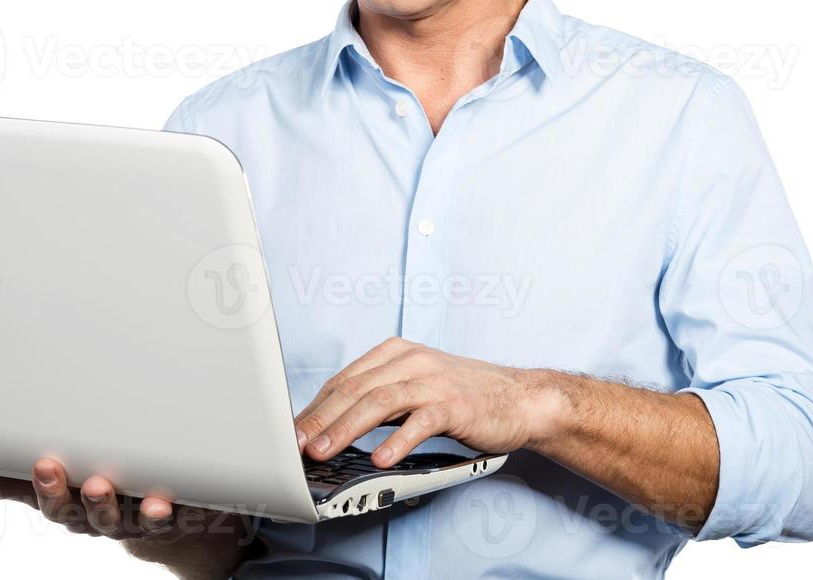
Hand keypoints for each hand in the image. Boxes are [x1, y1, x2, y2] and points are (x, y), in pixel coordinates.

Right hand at [0, 458, 178, 539]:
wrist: (169, 524)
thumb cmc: (105, 496)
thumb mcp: (60, 488)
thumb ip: (15, 482)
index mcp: (72, 508)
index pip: (48, 502)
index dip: (41, 487)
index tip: (38, 464)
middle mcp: (100, 519)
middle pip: (77, 513)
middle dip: (62, 494)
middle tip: (51, 470)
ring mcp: (134, 520)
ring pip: (118, 518)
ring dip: (107, 505)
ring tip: (101, 486)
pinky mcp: (169, 519)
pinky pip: (166, 520)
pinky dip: (163, 513)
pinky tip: (162, 503)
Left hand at [294, 337, 556, 466]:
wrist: (520, 398)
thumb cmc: (465, 396)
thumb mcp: (415, 386)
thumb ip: (379, 397)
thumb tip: (332, 423)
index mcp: (396, 353)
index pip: (345, 380)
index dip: (315, 406)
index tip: (292, 431)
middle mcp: (411, 361)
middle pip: (355, 389)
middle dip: (321, 418)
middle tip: (296, 444)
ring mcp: (433, 381)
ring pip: (379, 401)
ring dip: (346, 428)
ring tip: (324, 452)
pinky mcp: (455, 404)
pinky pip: (420, 422)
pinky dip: (397, 440)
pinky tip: (380, 458)